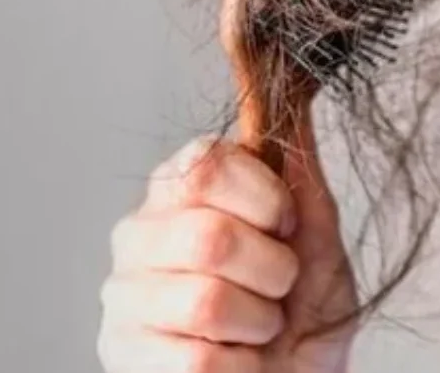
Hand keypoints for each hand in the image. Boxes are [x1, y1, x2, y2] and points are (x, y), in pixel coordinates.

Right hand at [97, 131, 357, 371]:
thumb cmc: (304, 307)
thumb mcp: (317, 234)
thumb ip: (298, 170)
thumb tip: (292, 95)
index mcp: (181, 189)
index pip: (207, 165)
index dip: (267, 202)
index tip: (286, 227)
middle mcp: (139, 234)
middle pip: (210, 236)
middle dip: (272, 271)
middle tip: (280, 287)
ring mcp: (123, 296)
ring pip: (205, 301)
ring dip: (258, 322)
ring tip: (259, 326)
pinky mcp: (122, 355)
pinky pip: (197, 361)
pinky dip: (240, 366)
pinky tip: (236, 359)